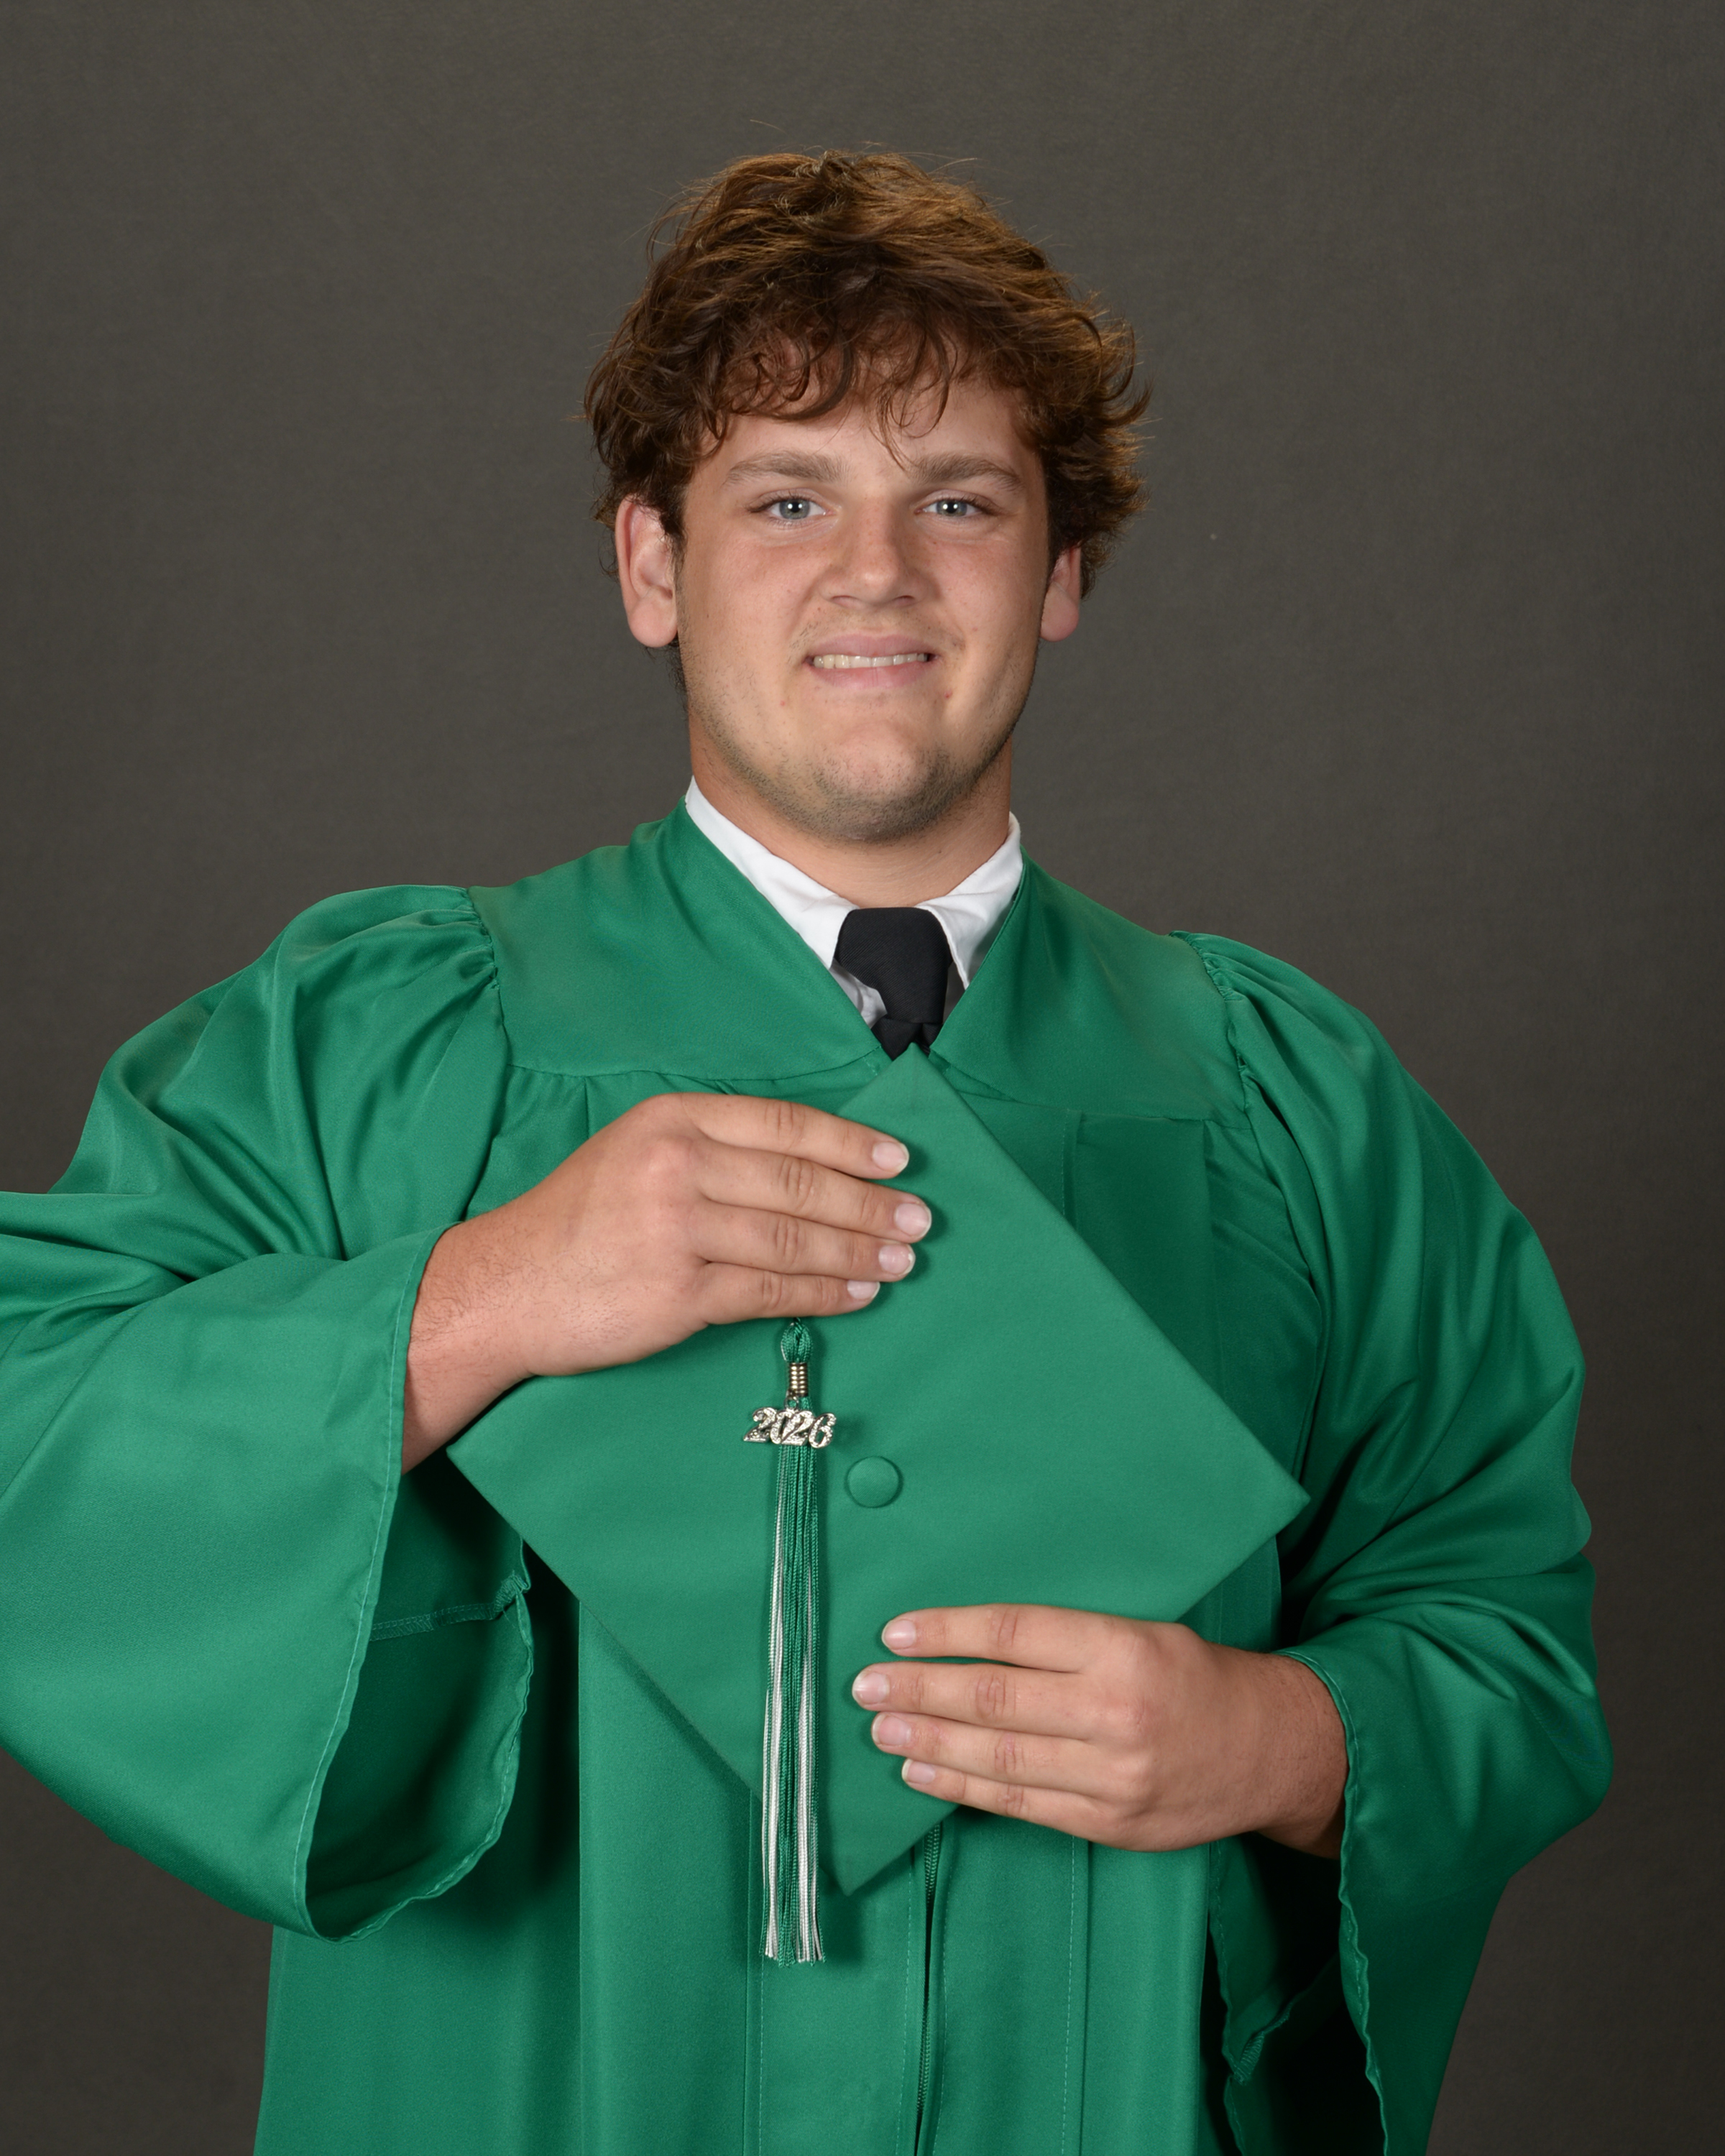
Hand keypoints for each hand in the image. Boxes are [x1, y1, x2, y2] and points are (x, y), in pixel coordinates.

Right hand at [402, 1093, 927, 1465]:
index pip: (782, 1125)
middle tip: (918, 1218)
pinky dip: (822, 1293)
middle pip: (798, 1182)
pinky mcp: (676, 1293)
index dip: (849, 1143)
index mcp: (670, 1119)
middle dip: (869, 1202)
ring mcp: (675, 1229)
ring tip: (900, 1258)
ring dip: (858, 1251)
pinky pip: (770, 1291)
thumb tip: (811, 1164)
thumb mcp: (634, 1151)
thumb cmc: (578, 1221)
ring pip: (793, 1237)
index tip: (898, 1159)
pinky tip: (856, 1294)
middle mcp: (675, 1165)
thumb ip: (711, 1148)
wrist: (506, 1287)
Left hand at [852, 1603, 1346, 1857]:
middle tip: (866, 1685)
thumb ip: (1062, 1639)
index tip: (896, 1632)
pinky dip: (964, 1788)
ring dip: (928, 1743)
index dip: (948, 1632)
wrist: (1271, 1750)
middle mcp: (1114, 1711)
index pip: (1014, 1633)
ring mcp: (1111, 1776)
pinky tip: (923, 1774)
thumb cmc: (1194, 1677)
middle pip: (994, 1698)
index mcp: (1121, 1647)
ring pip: (999, 1758)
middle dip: (920, 1691)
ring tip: (881, 1729)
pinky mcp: (1108, 1824)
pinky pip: (1020, 1804)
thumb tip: (967, 1640)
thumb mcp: (1139, 1630)